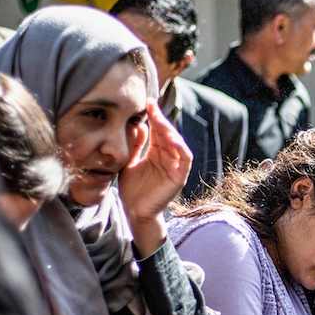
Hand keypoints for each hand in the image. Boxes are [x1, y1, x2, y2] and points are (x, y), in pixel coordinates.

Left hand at [118, 100, 192, 221]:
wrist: (134, 212)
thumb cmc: (132, 190)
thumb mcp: (129, 162)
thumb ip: (135, 145)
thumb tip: (139, 125)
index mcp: (156, 153)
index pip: (158, 131)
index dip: (154, 117)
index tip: (147, 103)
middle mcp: (168, 157)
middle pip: (168, 134)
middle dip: (161, 120)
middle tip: (151, 107)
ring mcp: (175, 167)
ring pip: (178, 143)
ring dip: (171, 131)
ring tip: (160, 121)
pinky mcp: (180, 177)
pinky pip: (185, 159)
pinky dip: (181, 148)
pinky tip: (171, 140)